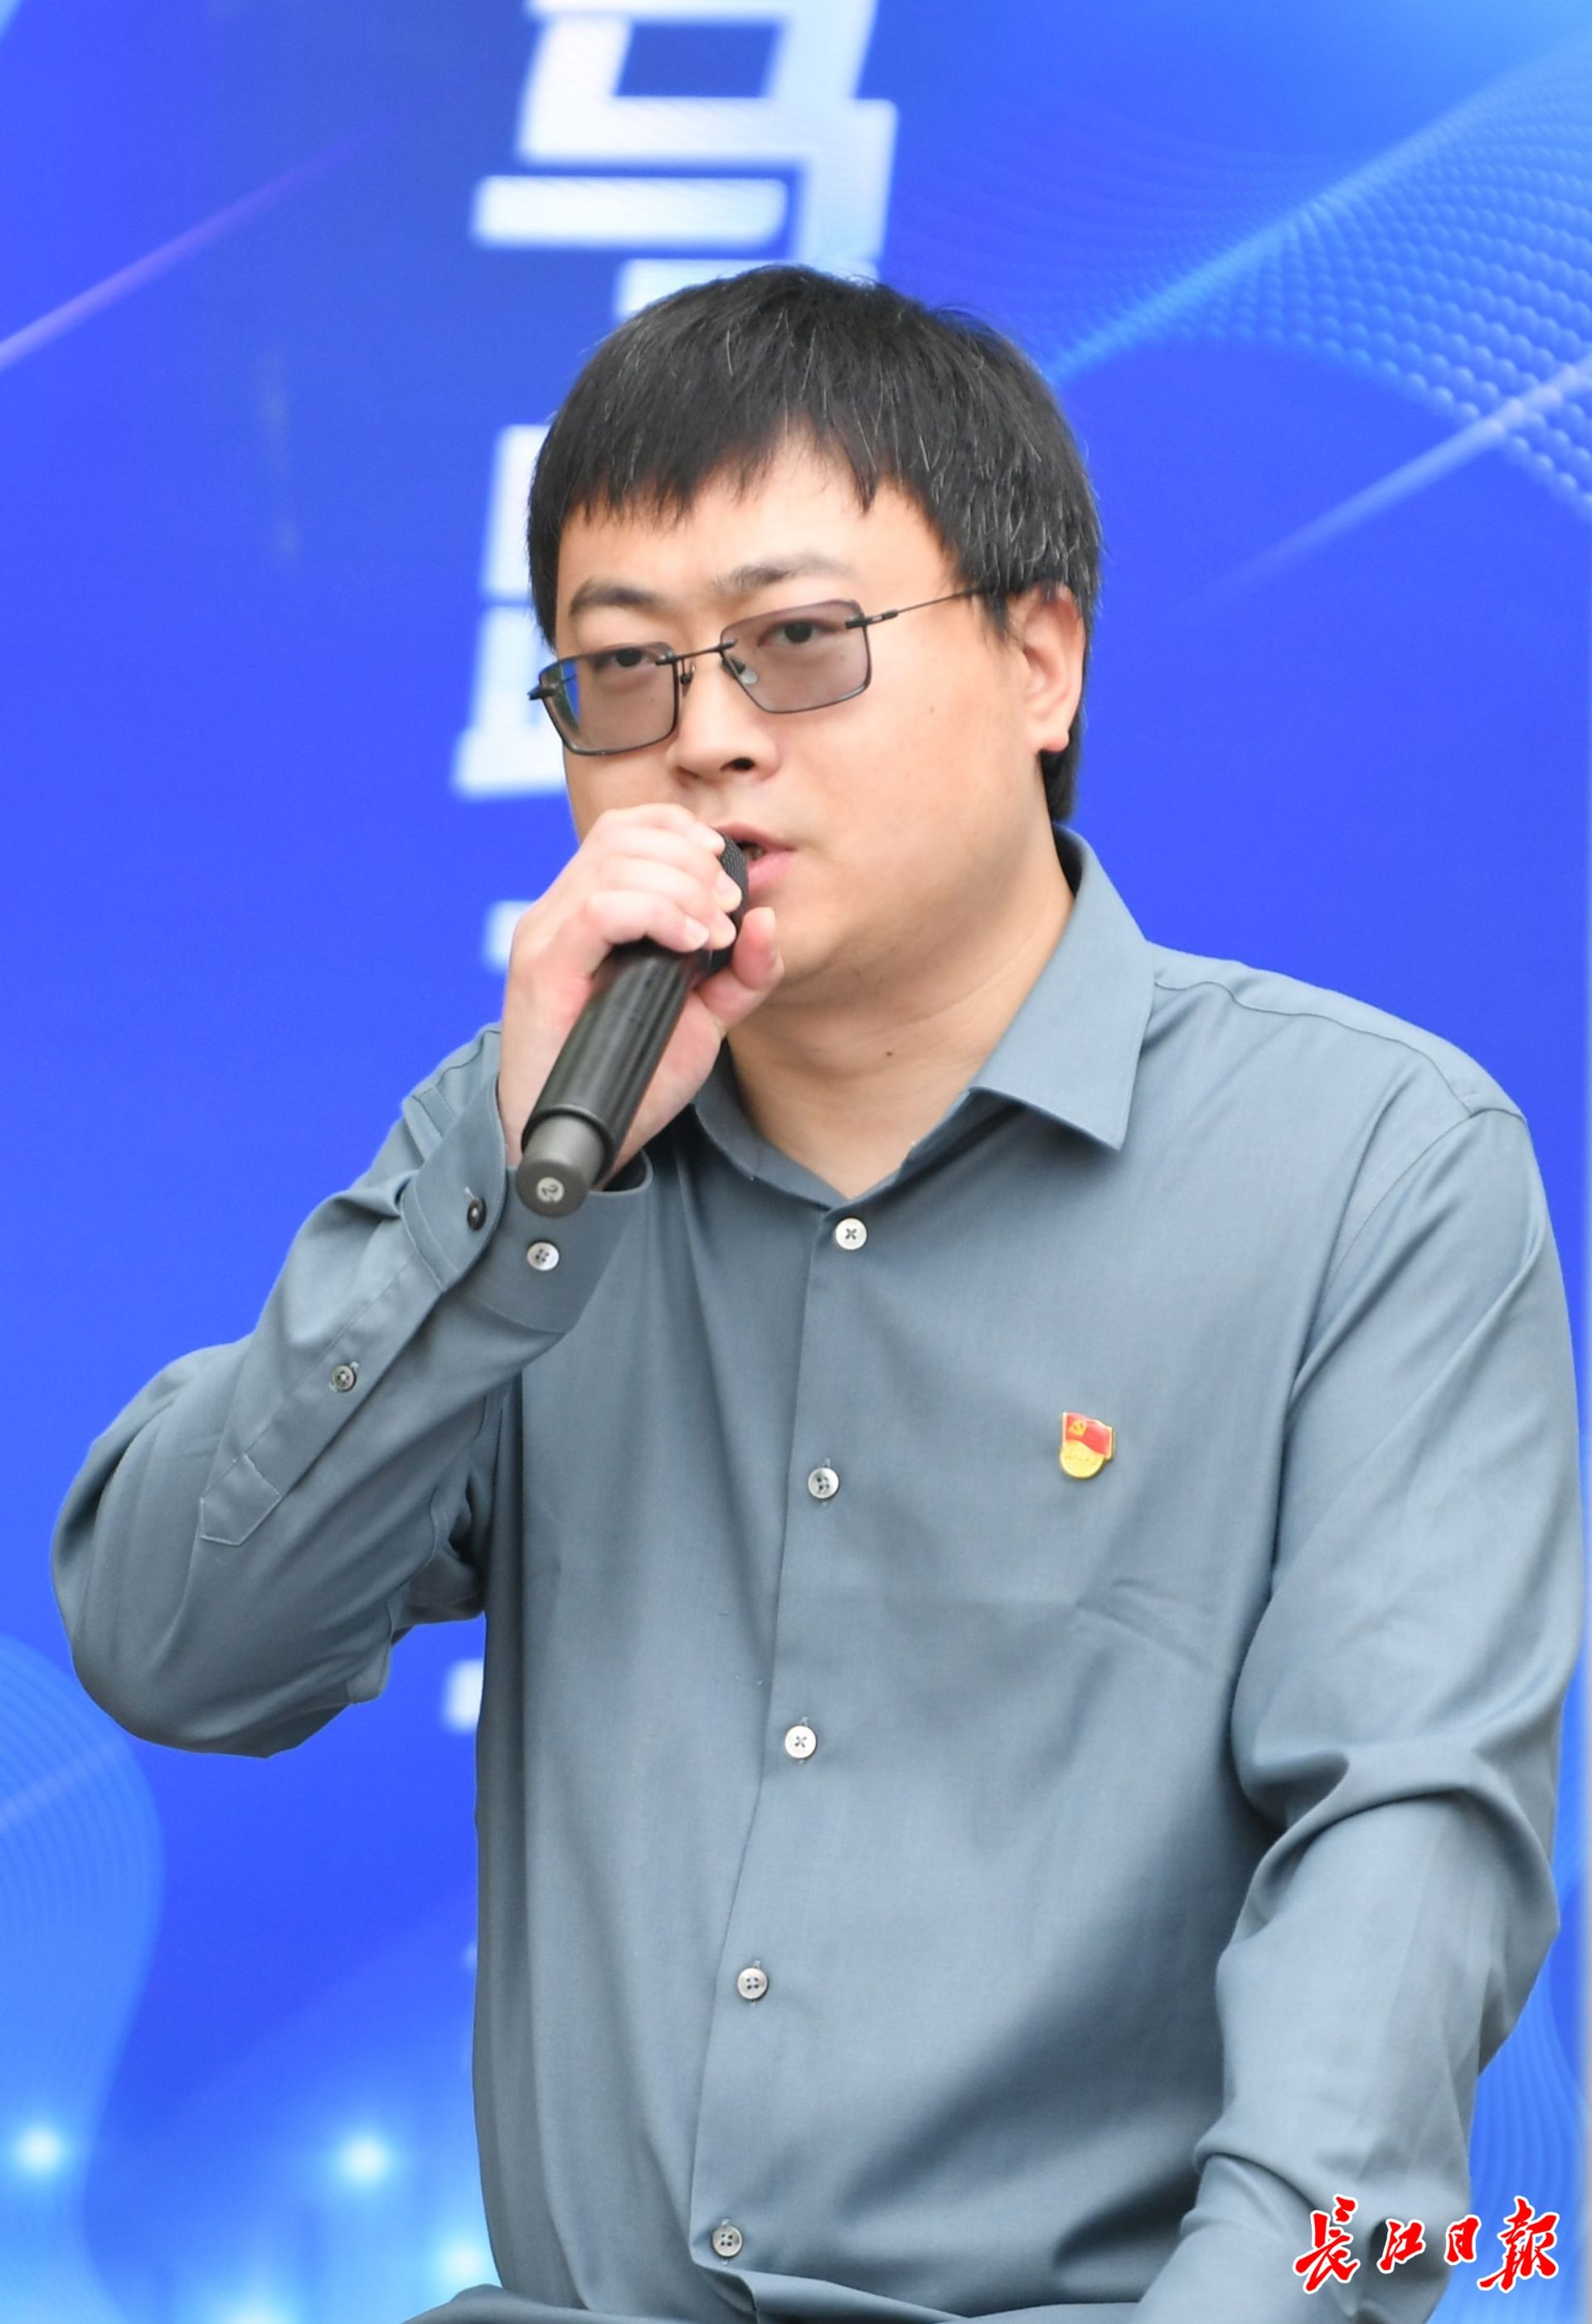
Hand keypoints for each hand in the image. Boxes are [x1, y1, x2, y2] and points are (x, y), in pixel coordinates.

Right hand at [495, 802, 784, 1179]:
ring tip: (714, 934)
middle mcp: (560, 912)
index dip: (683, 833)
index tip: (727, 878)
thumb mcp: (703, 1020)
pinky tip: (690, 943)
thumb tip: (766, 918)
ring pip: (614, 863)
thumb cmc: (631, 1078)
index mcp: (590, 910)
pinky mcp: (541, 968)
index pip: (628, 829)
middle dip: (693, 864)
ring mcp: (546, 936)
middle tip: (729, 912)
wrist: (581, 1143)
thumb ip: (740, 974)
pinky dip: (656, 913)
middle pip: (624, 835)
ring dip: (682, 888)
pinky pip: (598, 910)